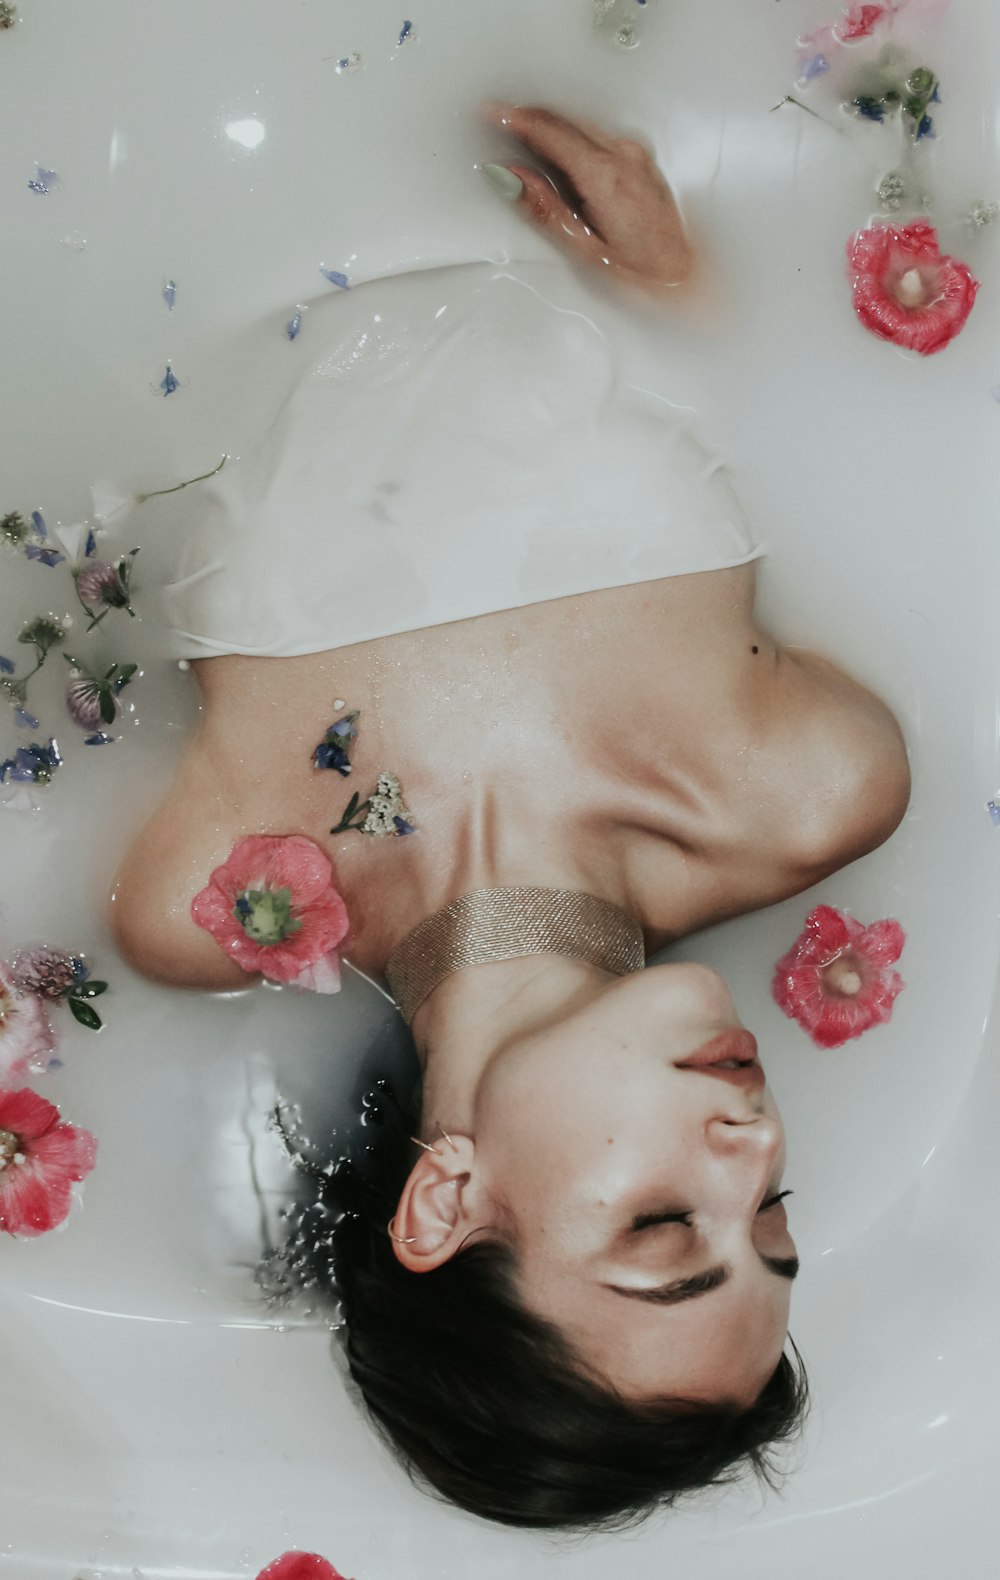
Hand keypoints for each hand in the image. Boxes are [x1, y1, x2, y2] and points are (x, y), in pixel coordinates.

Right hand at [481, 103, 692, 298]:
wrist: (682, 277)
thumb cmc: (641, 273)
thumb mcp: (581, 247)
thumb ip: (543, 207)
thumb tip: (512, 178)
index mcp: (604, 176)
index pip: (550, 132)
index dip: (515, 119)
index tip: (491, 112)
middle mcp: (624, 157)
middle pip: (566, 121)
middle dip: (529, 118)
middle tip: (499, 121)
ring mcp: (636, 156)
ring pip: (583, 124)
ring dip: (551, 126)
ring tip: (523, 136)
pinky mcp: (642, 161)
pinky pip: (599, 135)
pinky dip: (574, 136)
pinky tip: (560, 151)